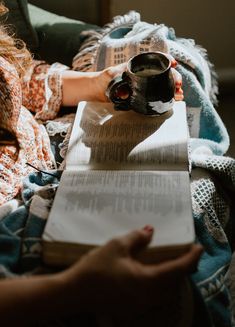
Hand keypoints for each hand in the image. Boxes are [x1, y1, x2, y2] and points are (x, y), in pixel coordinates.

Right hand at [59, 226, 202, 317]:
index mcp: (147, 281)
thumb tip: (150, 231)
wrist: (74, 292)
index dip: (190, 258)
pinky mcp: (132, 307)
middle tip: (185, 253)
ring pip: (166, 292)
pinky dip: (160, 284)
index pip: (177, 269)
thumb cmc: (96, 268)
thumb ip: (137, 238)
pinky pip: (154, 296)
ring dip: (172, 278)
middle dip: (184, 268)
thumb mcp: (117, 246)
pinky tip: (152, 274)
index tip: (199, 248)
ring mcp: (140, 304)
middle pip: (175, 283)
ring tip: (170, 262)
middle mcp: (148, 296)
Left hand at [95, 56, 183, 102]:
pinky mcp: (143, 95)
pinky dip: (166, 97)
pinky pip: (157, 95)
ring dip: (172, 89)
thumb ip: (116, 79)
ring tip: (179, 95)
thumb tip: (124, 91)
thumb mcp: (110, 75)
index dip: (167, 60)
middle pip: (163, 73)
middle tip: (177, 86)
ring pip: (162, 85)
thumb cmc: (103, 79)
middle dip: (173, 78)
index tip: (174, 65)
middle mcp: (143, 74)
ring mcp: (144, 85)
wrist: (98, 90)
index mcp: (138, 65)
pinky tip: (174, 100)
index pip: (156, 59)